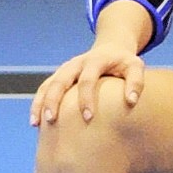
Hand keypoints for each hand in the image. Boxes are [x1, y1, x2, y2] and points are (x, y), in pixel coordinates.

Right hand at [30, 42, 144, 128]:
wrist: (111, 48)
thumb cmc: (125, 62)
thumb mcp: (135, 66)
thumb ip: (136, 82)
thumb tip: (131, 102)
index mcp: (95, 60)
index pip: (87, 80)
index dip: (86, 99)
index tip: (89, 118)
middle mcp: (75, 64)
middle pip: (60, 81)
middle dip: (54, 100)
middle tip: (52, 120)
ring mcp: (64, 69)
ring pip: (47, 85)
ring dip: (40, 103)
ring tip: (36, 123)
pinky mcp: (58, 75)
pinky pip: (44, 89)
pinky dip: (38, 103)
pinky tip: (35, 121)